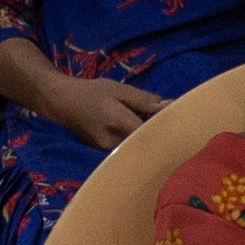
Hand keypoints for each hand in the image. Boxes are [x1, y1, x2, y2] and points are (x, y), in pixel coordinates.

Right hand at [33, 69, 165, 153]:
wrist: (61, 102)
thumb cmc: (91, 92)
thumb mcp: (119, 89)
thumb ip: (144, 101)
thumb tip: (170, 106)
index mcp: (118, 122)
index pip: (151, 134)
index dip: (167, 133)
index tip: (182, 130)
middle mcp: (112, 142)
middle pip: (144, 145)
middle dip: (159, 139)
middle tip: (175, 133)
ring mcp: (106, 152)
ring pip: (135, 150)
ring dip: (147, 142)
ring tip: (158, 133)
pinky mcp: (103, 155)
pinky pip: (126, 152)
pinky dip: (135, 145)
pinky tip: (142, 138)